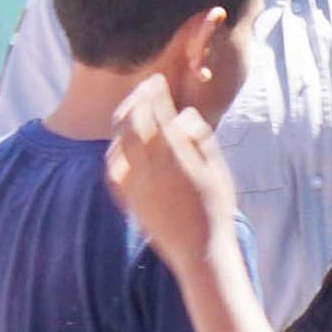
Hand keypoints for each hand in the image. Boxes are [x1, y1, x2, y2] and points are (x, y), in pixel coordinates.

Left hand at [105, 78, 238, 273]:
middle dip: (134, 100)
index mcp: (176, 158)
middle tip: (142, 89)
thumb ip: (201, 140)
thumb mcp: (218, 171)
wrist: (199, 251)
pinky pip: (113, 169)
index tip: (157, 80)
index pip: (158, 113)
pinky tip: (120, 145)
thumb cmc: (215, 210)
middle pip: (131, 123)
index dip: (155, 92)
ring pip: (118, 143)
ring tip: (130, 112)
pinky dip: (114, 151)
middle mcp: (151, 169)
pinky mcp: (129, 199)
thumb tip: (185, 115)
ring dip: (122, 122)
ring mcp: (136, 185)